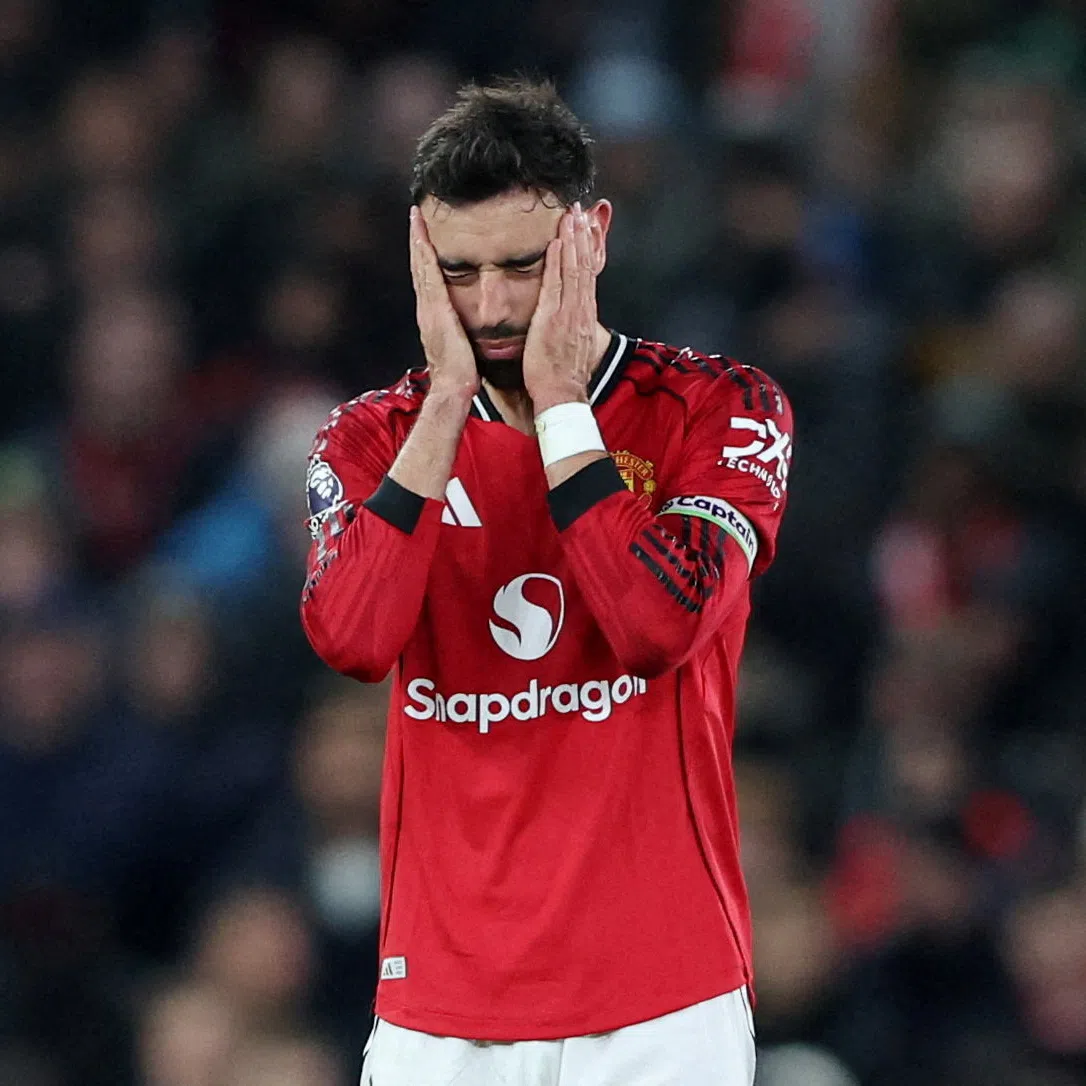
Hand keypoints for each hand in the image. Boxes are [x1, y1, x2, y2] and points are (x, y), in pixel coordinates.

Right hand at [409, 206, 478, 401]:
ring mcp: (427, 308)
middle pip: (420, 268)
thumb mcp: (462, 348)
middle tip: (415, 215)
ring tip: (416, 216)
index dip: (425, 257)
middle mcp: (426, 309)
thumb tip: (468, 331)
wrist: (454, 387)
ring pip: (421, 266)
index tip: (424, 236)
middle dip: (417, 241)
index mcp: (433, 317)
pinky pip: (428, 274)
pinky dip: (423, 253)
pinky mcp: (433, 309)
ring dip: (418, 240)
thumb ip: (461, 335)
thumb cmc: (462, 374)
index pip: (428, 280)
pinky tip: (423, 235)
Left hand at [523, 204, 598, 410]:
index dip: (586, 249)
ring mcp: (569, 313)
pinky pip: (558, 283)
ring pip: (575, 269)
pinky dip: (560, 261)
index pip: (587, 275)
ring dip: (573, 239)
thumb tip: (566, 318)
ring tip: (571, 214)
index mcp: (583, 315)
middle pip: (584, 265)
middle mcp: (580, 310)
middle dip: (582, 235)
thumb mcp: (570, 345)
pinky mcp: (554, 318)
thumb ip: (569, 326)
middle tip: (579, 209)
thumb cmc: (561, 375)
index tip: (585, 226)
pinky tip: (558, 241)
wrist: (562, 395)